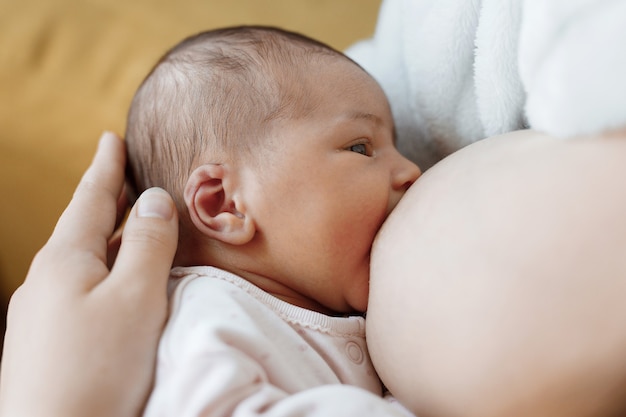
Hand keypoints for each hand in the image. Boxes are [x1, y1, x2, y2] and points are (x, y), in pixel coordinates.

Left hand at [0, 132, 178, 416]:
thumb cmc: (99, 367)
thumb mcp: (137, 297)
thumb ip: (148, 243)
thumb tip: (153, 199)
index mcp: (65, 260)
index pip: (90, 199)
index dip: (105, 168)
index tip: (110, 138)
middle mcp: (44, 281)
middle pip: (80, 227)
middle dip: (103, 200)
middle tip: (120, 175)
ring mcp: (38, 314)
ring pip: (78, 261)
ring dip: (104, 238)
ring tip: (123, 227)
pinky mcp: (42, 344)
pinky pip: (75, 291)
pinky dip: (99, 272)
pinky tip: (110, 287)